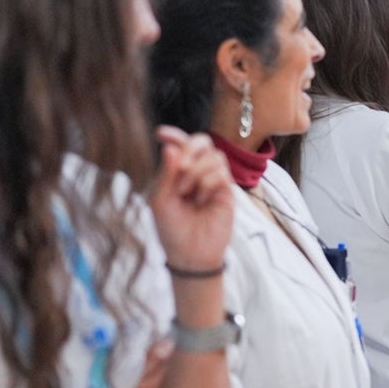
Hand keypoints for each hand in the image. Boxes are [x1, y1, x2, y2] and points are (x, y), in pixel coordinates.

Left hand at [149, 127, 234, 271]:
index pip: (181, 145)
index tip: (160, 133)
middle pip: (203, 142)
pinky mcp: (228, 192)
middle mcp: (199, 172)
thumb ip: (166, 173)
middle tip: (181, 168)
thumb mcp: (160, 200)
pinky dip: (207, 183)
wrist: (189, 254)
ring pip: (215, 156)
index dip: (174, 134)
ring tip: (186, 193)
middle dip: (190, 149)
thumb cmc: (172, 229)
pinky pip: (222, 173)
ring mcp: (215, 181)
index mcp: (179, 172)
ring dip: (197, 171)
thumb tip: (170, 147)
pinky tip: (200, 200)